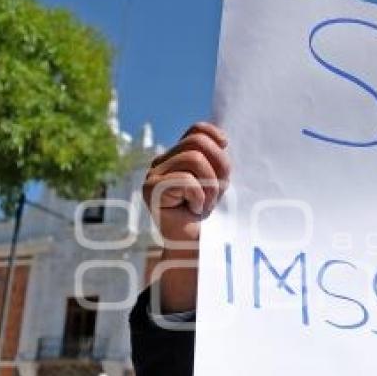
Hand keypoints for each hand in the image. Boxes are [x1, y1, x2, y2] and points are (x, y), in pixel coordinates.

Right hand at [143, 122, 229, 245]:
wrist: (195, 245)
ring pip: (194, 159)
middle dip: (218, 167)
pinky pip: (186, 180)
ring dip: (210, 186)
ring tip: (205, 204)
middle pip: (197, 142)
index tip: (225, 149)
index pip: (197, 130)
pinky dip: (198, 197)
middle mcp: (163, 161)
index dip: (215, 136)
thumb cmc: (206, 214)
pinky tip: (193, 210)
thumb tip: (222, 140)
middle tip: (216, 193)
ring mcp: (154, 174)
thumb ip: (216, 160)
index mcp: (178, 156)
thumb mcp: (218, 182)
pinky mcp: (151, 189)